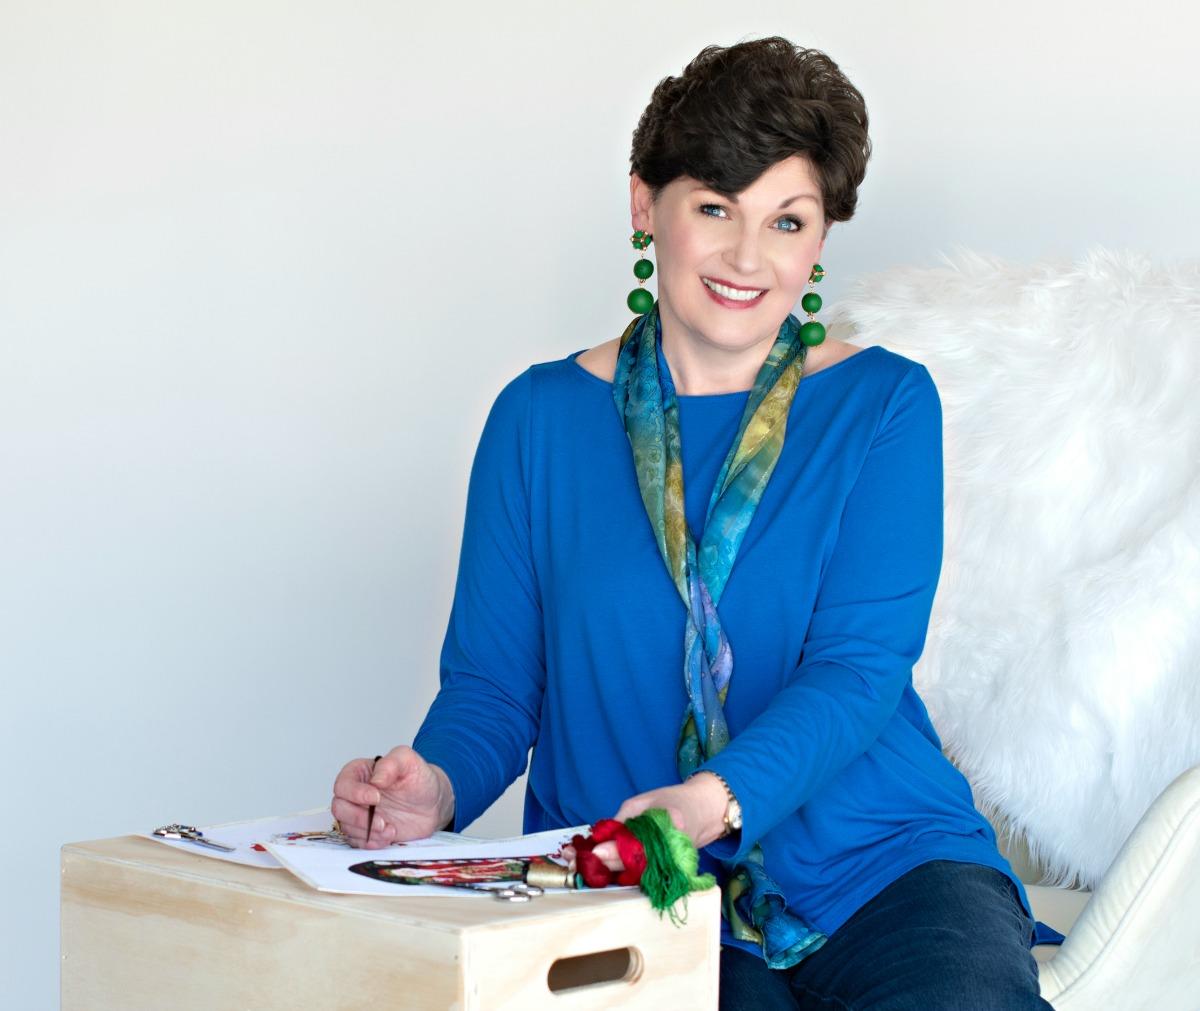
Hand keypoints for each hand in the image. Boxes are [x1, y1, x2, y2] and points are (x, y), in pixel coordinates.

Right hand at [331, 745, 454, 848]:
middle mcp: (355, 794)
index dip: (355, 793)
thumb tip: (374, 780)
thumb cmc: (419, 779)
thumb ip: (390, 764)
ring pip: (346, 827)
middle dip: (358, 818)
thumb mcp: (409, 761)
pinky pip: (357, 842)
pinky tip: (389, 836)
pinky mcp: (367, 831)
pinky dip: (371, 843)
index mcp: (360, 773)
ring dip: (368, 832)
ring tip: (390, 829)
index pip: (343, 784)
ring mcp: (359, 814)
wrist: (433, 804)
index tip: (376, 798)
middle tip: (382, 821)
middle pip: (339, 808)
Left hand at [560, 775, 726, 874]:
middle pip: (635, 863)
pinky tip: (596, 868)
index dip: (615, 850)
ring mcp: (673, 864)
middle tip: (575, 862)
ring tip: (577, 865)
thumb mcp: (643, 802)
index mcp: (670, 824)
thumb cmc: (671, 801)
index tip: (594, 851)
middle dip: (604, 863)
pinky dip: (618, 872)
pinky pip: (640, 874)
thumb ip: (623, 821)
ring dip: (607, 871)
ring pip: (635, 873)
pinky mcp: (668, 872)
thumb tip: (599, 840)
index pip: (639, 843)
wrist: (703, 811)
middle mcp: (673, 849)